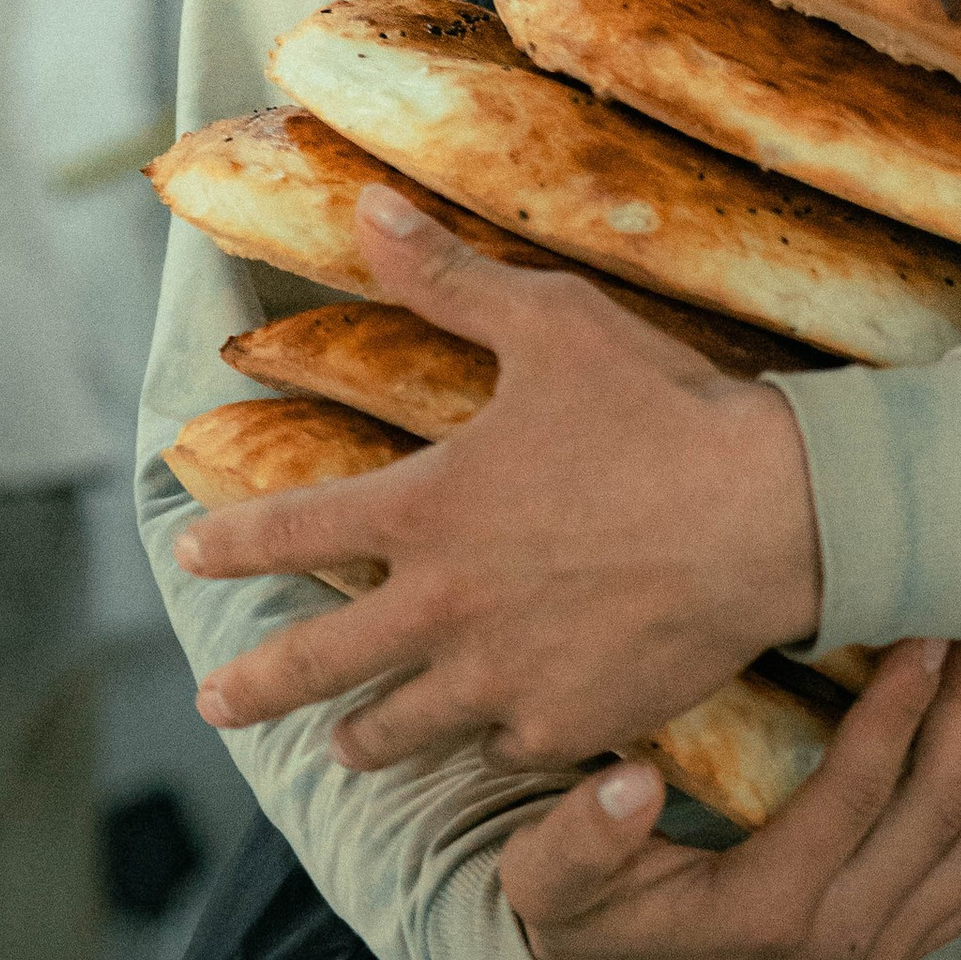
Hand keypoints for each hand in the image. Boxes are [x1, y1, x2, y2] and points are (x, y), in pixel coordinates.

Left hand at [178, 187, 824, 767]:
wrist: (771, 516)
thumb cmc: (659, 409)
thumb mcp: (550, 322)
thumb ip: (446, 278)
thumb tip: (366, 207)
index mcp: (426, 511)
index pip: (294, 530)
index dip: (233, 543)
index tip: (189, 552)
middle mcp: (445, 608)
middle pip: (319, 665)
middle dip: (257, 686)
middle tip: (213, 703)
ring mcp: (505, 680)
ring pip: (404, 728)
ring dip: (365, 735)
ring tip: (346, 744)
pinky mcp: (570, 726)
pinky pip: (505, 751)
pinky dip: (489, 744)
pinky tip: (486, 742)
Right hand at [502, 640, 960, 959]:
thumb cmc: (590, 916)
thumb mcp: (551, 880)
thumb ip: (579, 837)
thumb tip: (628, 785)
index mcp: (767, 910)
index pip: (859, 796)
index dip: (901, 710)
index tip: (929, 631)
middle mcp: (844, 940)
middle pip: (942, 815)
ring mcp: (882, 953)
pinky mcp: (901, 952)